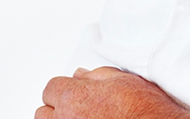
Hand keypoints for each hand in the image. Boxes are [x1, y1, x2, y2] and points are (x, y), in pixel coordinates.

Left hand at [37, 67, 189, 118]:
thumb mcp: (123, 80)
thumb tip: (80, 76)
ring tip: (83, 118)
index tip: (73, 91)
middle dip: (58, 107)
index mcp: (74, 97)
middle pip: (44, 112)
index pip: (51, 88)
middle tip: (77, 108)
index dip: (64, 88)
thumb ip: (96, 75)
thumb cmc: (145, 109)